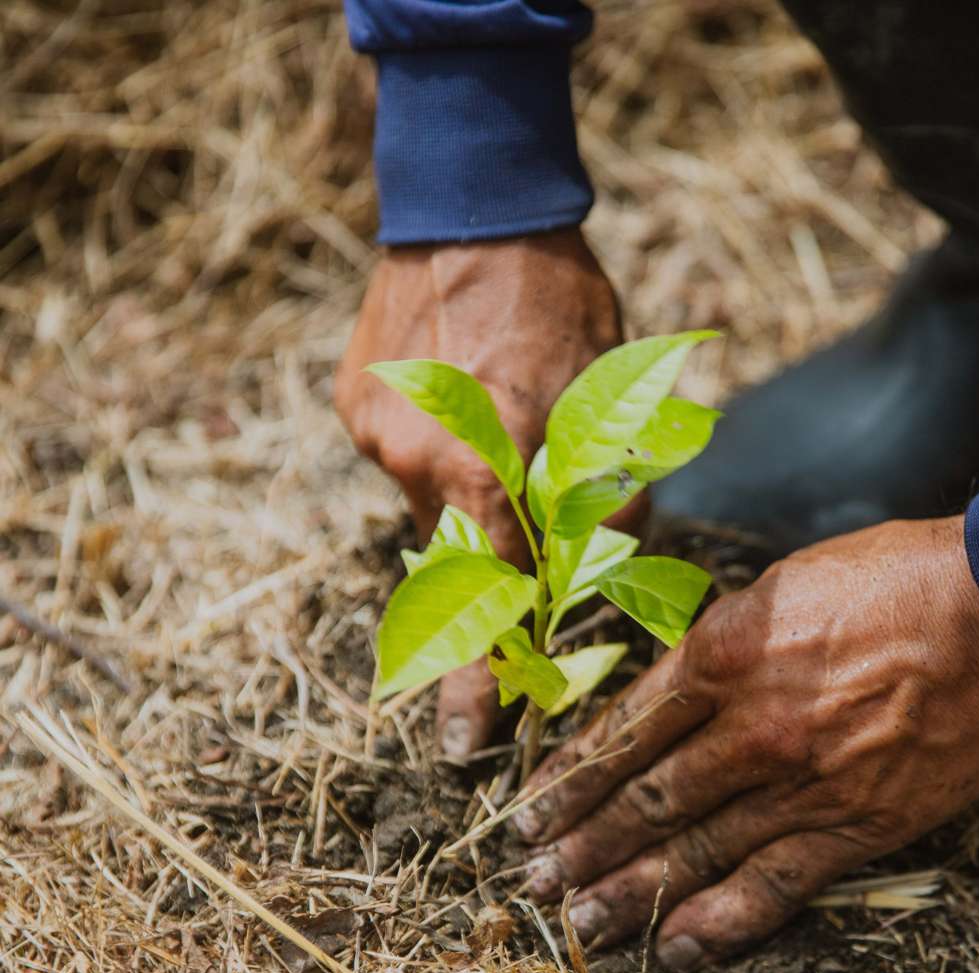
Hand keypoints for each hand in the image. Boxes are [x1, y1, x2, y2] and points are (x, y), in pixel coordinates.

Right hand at [336, 229, 622, 755]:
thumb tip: (597, 586)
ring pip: (432, 516)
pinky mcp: (353, 407)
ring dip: (471, 506)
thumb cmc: (560, 305)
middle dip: (492, 571)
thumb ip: (605, 504)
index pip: (488, 599)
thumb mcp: (610, 402)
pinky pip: (404, 468)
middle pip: (460, 562)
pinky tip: (465, 412)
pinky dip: (440, 463)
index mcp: (489, 460)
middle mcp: (417, 459)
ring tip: (499, 439)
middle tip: (516, 538)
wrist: (472, 207)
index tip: (466, 745)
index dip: (479, 676)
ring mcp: (375, 433)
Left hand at [516, 516, 978, 969]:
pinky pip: (775, 885)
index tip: (532, 810)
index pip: (624, 731)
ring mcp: (804, 784)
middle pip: (646, 798)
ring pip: (695, 850)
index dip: (572, 778)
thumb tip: (678, 688)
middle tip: (531, 881)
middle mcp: (750, 726)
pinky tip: (673, 950)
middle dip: (581, 844)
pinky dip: (720, 923)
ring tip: (577, 925)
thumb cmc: (899, 576)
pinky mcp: (860, 826)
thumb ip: (723, 644)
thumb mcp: (784, 584)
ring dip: (628, 892)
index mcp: (724, 652)